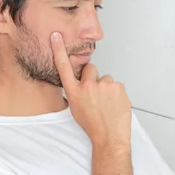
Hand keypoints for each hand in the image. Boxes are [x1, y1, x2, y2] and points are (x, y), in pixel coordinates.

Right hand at [51, 32, 131, 146]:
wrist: (110, 138)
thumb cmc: (93, 127)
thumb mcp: (76, 109)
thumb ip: (77, 92)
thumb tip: (81, 84)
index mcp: (74, 92)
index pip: (64, 67)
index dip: (59, 50)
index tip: (56, 36)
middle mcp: (88, 86)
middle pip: (91, 69)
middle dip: (94, 78)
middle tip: (97, 95)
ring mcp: (104, 85)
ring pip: (106, 79)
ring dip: (106, 88)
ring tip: (107, 104)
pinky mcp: (118, 87)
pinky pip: (116, 85)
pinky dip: (116, 93)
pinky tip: (114, 105)